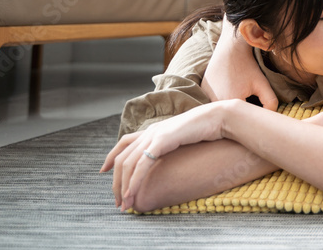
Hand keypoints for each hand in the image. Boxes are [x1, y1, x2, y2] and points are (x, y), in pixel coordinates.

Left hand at [100, 101, 233, 211]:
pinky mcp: (162, 141)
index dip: (111, 156)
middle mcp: (150, 131)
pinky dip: (134, 181)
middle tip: (118, 201)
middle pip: (122, 158)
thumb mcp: (184, 137)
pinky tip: (132, 193)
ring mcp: (155, 135)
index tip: (103, 170)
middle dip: (116, 182)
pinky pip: (142, 165)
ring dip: (124, 186)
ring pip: (128, 164)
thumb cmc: (207, 128)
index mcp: (154, 130)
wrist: (218, 118)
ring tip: (125, 204)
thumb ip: (172, 144)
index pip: (124, 142)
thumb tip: (171, 154)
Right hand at [202, 18, 277, 110]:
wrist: (230, 48)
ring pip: (221, 107)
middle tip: (245, 92)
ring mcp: (205, 95)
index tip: (254, 100)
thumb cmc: (247, 66)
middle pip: (230, 114)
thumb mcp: (262, 84)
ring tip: (236, 87)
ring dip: (228, 104)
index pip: (241, 118)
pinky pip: (212, 99)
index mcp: (229, 103)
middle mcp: (214, 102)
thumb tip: (270, 116)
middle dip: (239, 108)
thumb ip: (271, 102)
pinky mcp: (202, 89)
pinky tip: (227, 85)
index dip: (249, 112)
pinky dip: (219, 97)